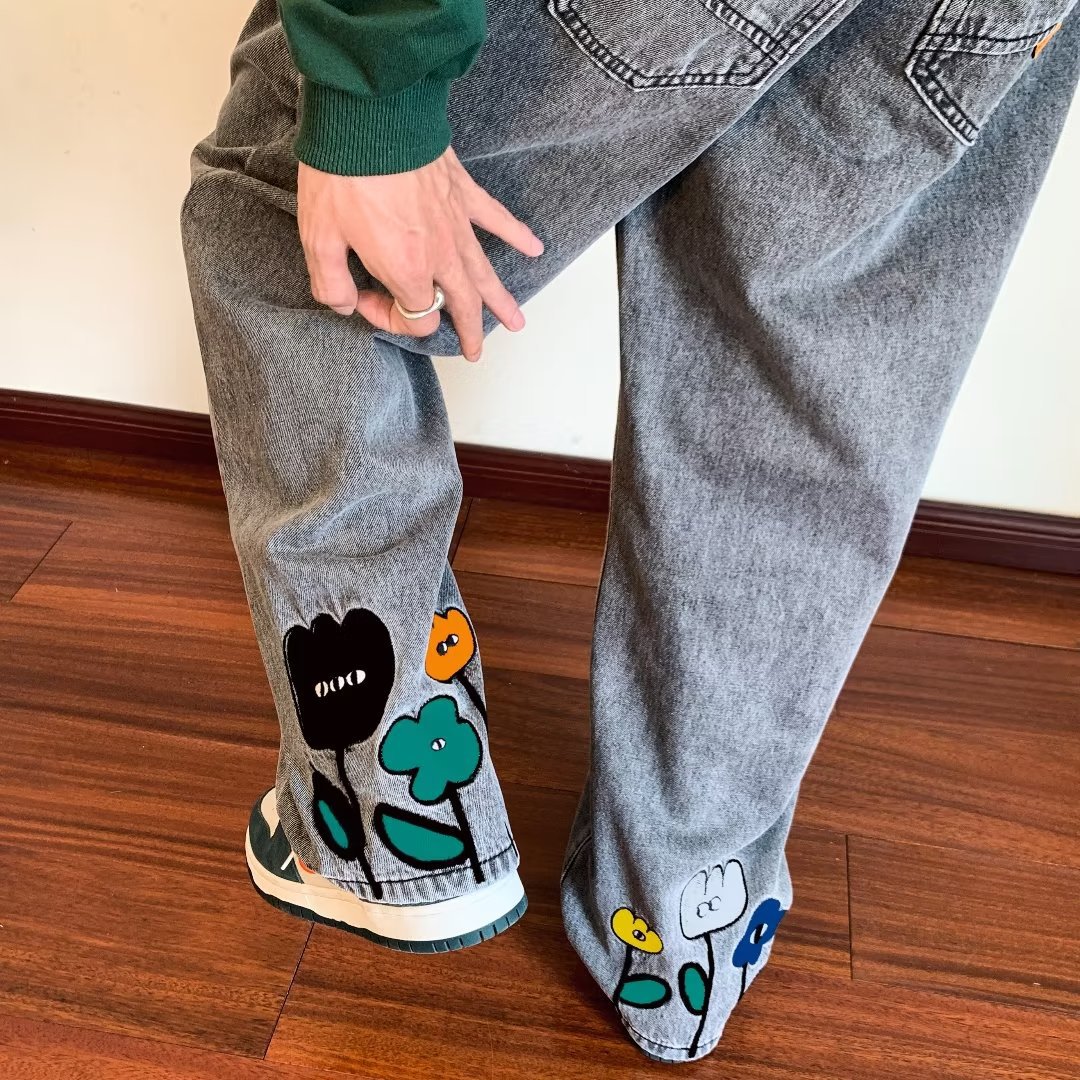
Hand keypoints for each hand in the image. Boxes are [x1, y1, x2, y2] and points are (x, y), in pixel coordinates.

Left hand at [297, 147, 543, 361]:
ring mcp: (456, 224)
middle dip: (468, 331)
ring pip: (484, 273)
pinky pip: (496, 218)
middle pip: (462, 305)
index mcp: (407, 271)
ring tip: (516, 323)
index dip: (389, 319)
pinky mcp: (461, 193)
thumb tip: (342, 304)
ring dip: (500, 301)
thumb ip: (330, 283)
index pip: (414, 316)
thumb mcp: (319, 238)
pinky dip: (516, 234)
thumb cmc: (342, 175)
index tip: (363, 298)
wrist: (369, 116)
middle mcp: (439, 255)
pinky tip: (534, 247)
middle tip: (474, 352)